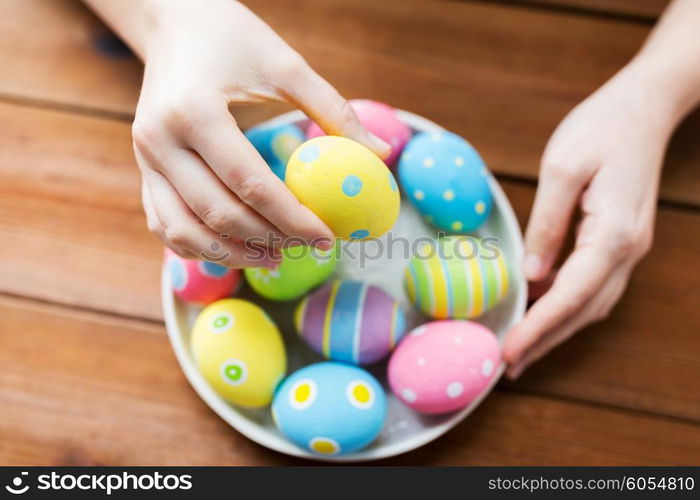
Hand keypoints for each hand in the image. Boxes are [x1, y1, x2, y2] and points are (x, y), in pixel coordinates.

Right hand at [131, 0, 389, 266]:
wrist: (175, 24)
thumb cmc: (234, 40)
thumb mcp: (286, 66)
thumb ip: (333, 111)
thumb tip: (381, 154)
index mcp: (194, 111)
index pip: (250, 184)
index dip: (292, 218)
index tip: (327, 237)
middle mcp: (160, 141)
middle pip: (218, 214)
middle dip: (269, 240)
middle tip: (309, 248)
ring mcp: (145, 160)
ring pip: (184, 232)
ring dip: (232, 254)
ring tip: (276, 258)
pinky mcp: (144, 171)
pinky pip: (166, 226)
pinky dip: (201, 247)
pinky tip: (238, 249)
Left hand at [502, 62, 677, 377]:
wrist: (647, 106)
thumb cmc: (603, 126)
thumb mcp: (562, 167)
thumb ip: (546, 224)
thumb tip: (532, 273)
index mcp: (612, 233)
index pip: (569, 296)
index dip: (537, 328)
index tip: (507, 353)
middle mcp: (627, 249)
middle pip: (583, 311)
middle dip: (545, 341)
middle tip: (507, 366)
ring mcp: (630, 247)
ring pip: (592, 304)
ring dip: (557, 329)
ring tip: (521, 349)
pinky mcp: (622, 240)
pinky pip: (594, 285)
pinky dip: (567, 306)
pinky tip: (542, 310)